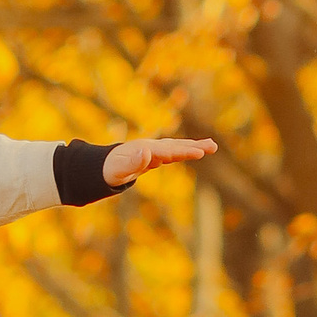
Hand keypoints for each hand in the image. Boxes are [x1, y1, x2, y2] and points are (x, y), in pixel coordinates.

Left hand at [103, 137, 217, 186]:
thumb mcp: (119, 170)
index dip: (184, 151)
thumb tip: (147, 152)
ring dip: (193, 147)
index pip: (168, 151)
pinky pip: (173, 153)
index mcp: (145, 149)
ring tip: (212, 147)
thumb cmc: (110, 170)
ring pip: (176, 148)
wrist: (103, 166)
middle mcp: (151, 147)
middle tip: (213, 146)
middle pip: (176, 146)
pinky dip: (185, 152)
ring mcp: (154, 151)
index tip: (200, 152)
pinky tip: (196, 152)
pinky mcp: (155, 157)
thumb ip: (132, 162)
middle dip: (194, 146)